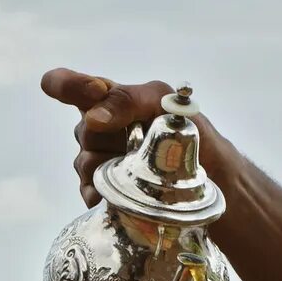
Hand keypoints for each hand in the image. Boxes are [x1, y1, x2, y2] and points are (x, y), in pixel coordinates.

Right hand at [40, 69, 196, 205]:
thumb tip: (93, 117)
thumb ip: (129, 99)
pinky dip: (107, 193)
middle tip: (142, 141)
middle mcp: (100, 131)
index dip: (68, 86)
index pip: (67, 86)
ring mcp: (98, 163)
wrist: (214, 180)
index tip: (94, 92)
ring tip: (142, 169)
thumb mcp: (167, 104)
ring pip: (85, 164)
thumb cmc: (192, 133)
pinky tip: (127, 192)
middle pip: (82, 131)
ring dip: (111, 166)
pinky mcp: (102, 194)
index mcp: (111, 101)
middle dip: (110, 137)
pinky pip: (90, 193)